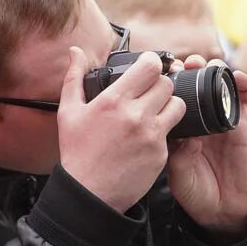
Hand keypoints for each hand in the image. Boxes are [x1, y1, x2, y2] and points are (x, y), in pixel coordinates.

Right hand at [58, 48, 184, 212]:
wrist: (89, 194)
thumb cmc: (77, 152)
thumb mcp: (68, 112)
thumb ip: (73, 77)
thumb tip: (75, 51)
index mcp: (113, 100)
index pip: (150, 66)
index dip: (152, 63)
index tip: (147, 68)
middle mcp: (135, 115)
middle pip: (167, 83)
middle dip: (160, 84)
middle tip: (150, 92)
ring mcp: (151, 135)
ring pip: (178, 105)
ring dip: (169, 105)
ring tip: (155, 112)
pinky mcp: (161, 154)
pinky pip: (173, 132)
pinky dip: (164, 131)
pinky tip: (149, 137)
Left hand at [167, 57, 246, 238]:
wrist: (224, 211)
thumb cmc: (197, 193)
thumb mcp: (179, 174)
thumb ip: (179, 153)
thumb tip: (179, 132)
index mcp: (182, 129)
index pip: (175, 98)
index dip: (170, 83)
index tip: (163, 73)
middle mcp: (202, 122)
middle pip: (197, 86)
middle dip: (191, 70)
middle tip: (185, 64)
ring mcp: (224, 122)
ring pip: (221, 87)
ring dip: (216, 70)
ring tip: (208, 64)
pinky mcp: (246, 127)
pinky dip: (243, 84)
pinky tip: (237, 76)